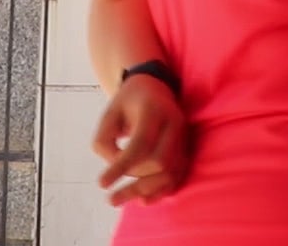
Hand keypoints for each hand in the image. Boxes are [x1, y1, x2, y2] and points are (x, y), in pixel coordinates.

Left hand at [92, 75, 188, 206]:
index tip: (101, 184)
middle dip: (134, 180)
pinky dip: (160, 191)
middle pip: (160, 161)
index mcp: (154, 110)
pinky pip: (177, 176)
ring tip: (117, 200)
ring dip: (144, 191)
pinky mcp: (185, 150)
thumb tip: (112, 166)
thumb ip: (104, 139)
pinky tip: (142, 200)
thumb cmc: (129, 101)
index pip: (141, 144)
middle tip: (110, 189)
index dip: (121, 167)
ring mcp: (183, 138)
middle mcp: (174, 124)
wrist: (155, 87)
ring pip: (170, 173)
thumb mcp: (109, 112)